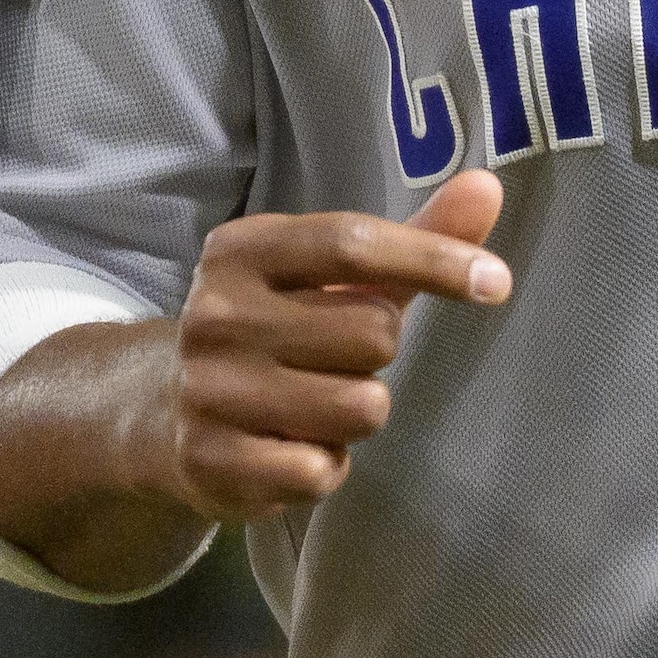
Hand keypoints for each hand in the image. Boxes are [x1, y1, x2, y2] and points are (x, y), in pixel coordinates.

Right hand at [150, 171, 510, 519]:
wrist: (161, 409)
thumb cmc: (278, 328)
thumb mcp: (337, 277)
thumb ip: (414, 238)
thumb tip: (490, 186)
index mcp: (242, 250)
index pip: (353, 243)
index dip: (434, 260)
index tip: (496, 282)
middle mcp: (216, 314)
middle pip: (373, 335)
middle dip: (377, 355)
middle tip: (334, 360)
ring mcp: (208, 389)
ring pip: (360, 409)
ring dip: (357, 414)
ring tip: (313, 403)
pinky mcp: (210, 461)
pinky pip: (322, 471)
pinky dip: (325, 466)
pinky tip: (289, 447)